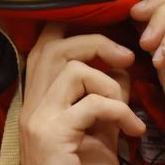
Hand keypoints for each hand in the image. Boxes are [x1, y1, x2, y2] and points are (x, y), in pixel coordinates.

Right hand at [20, 23, 145, 164]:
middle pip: (55, 46)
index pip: (43, 45)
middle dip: (97, 43)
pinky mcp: (52, 134)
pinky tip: (133, 131)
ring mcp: (37, 119)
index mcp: (38, 100)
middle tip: (127, 58)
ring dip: (111, 84)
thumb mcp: (99, 127)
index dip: (73, 31)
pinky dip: (121, 112)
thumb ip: (104, 94)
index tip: (107, 42)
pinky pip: (93, 103)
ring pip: (74, 69)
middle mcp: (30, 105)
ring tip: (125, 111)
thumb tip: (120, 63)